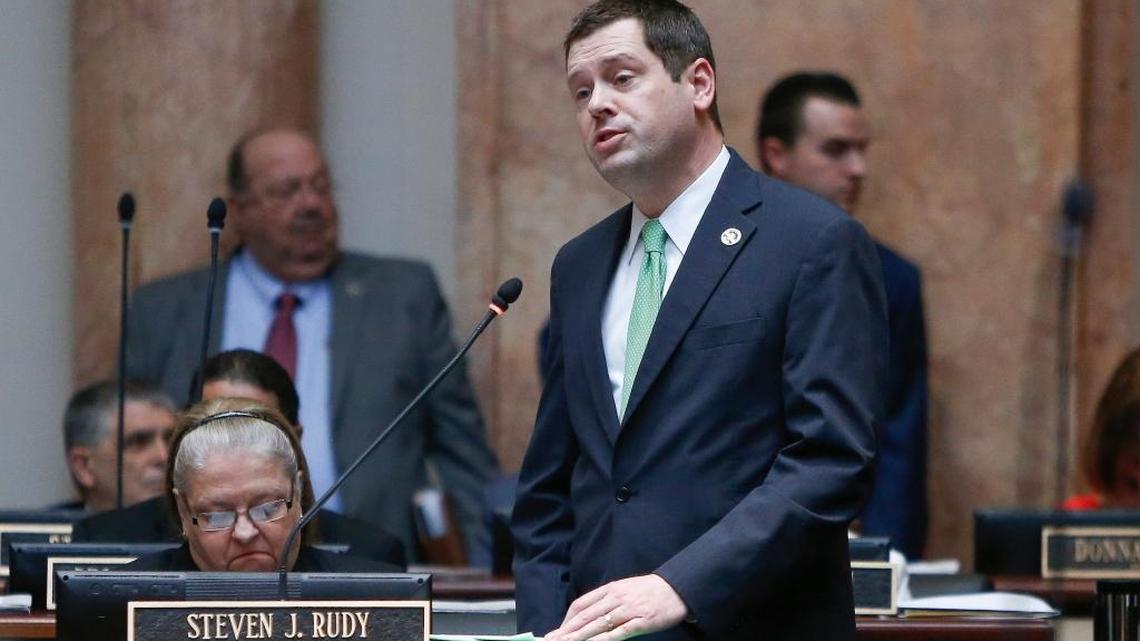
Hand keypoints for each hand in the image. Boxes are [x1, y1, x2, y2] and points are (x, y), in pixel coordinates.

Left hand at [546, 574, 687, 640]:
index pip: (581, 604)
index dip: (567, 619)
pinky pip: (619, 632)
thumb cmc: (649, 591)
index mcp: (610, 589)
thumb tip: (587, 615)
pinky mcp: (641, 621)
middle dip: (567, 630)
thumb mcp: (624, 589)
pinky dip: (604, 639)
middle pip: (585, 616)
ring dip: (580, 636)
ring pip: (598, 624)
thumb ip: (606, 601)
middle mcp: (616, 598)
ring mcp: (628, 610)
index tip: (557, 631)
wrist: (676, 589)